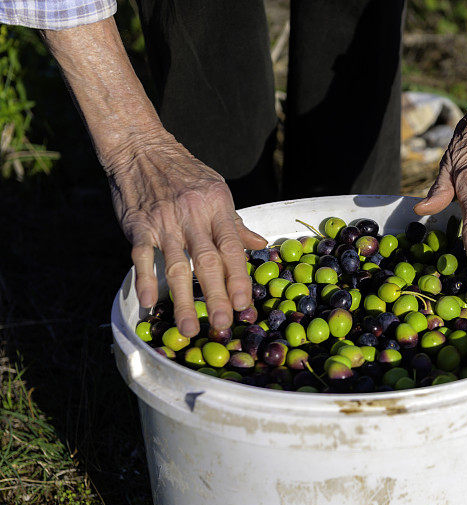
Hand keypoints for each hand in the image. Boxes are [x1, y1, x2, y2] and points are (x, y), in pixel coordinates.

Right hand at [106, 129, 266, 335]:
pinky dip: (145, 279)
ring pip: (177, 266)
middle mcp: (193, 215)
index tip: (244, 303)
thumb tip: (260, 244)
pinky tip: (150, 303)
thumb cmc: (184, 172)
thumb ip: (235, 222)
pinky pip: (142, 256)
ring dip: (184, 300)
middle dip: (217, 296)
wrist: (141, 148)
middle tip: (224, 324)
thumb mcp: (217, 190)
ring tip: (189, 328)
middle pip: (208, 262)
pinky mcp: (139, 224)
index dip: (239, 278)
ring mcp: (165, 221)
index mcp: (217, 207)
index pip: (232, 248)